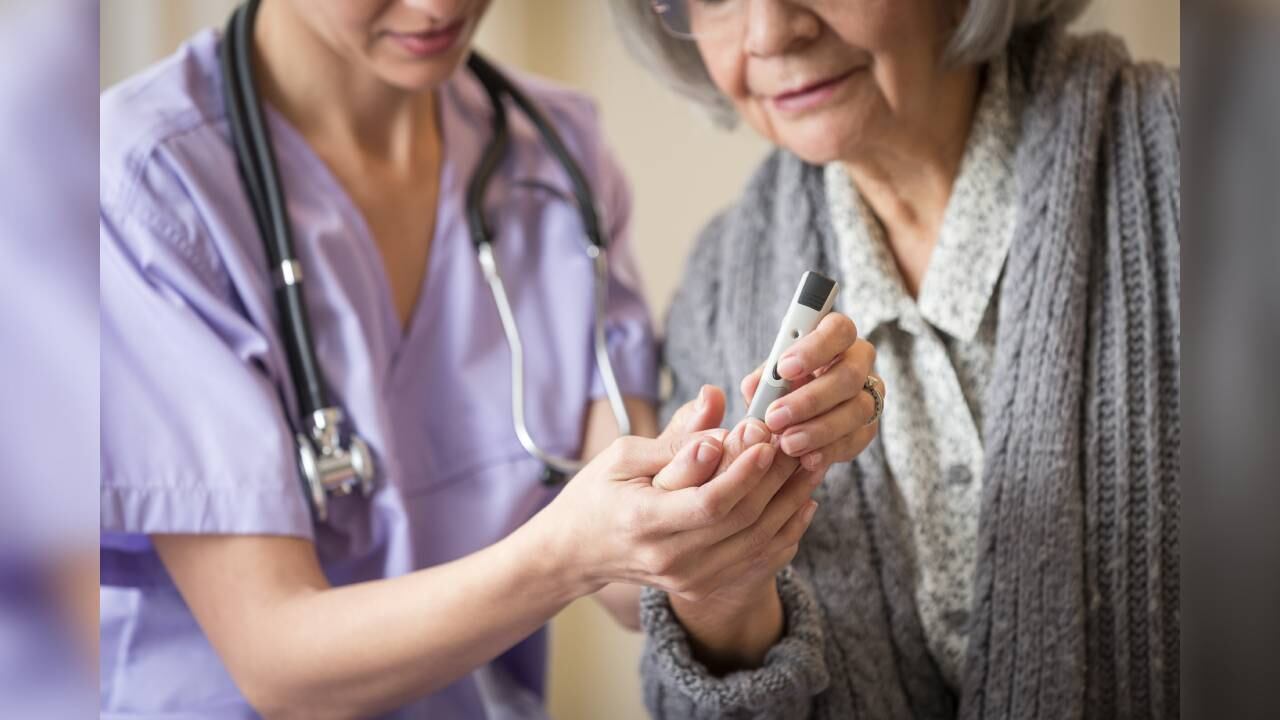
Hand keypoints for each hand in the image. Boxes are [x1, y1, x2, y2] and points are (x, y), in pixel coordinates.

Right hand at [535, 386, 804, 602]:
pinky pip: (757, 562)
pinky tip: (801, 502)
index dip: (744, 472)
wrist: (577, 553)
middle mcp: (669, 558)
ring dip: (790, 503)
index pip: (709, 502)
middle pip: (741, 521)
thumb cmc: (597, 495)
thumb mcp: (623, 456)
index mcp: (644, 521)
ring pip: (757, 543)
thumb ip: (674, 436)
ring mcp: (688, 578)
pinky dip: (786, 532)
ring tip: (808, 466)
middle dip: (775, 479)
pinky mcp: (701, 586)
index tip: (765, 439)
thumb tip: (715, 406)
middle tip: (797, 443)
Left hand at [741, 312, 881, 472]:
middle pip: (849, 375)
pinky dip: (829, 451)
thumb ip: (762, 381)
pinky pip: (857, 439)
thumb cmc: (782, 387)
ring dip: (819, 430)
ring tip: (787, 444)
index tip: (784, 368)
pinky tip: (807, 458)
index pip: (839, 330)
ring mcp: (869, 395)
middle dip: (810, 399)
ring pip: (857, 410)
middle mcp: (859, 362)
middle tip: (775, 417)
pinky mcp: (869, 427)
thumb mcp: (768, 378)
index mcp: (835, 337)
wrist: (794, 419)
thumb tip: (755, 388)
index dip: (815, 348)